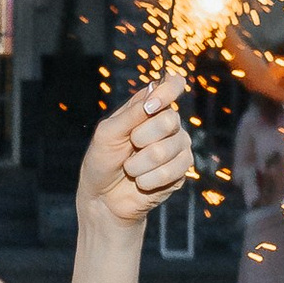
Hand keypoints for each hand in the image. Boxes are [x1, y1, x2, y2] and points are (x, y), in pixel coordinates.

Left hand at [77, 70, 192, 228]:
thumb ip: (130, 115)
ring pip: (166, 150)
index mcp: (150, 107)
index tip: (151, 106)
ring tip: (130, 169)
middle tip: (129, 146)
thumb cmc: (102, 160)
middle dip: (140, 138)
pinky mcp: (181, 172)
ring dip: (138, 164)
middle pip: (170, 120)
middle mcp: (169, 124)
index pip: (173, 85)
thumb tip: (153, 97)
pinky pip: (170, 172)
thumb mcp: (107, 133)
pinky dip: (147, 179)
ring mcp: (179, 147)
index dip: (169, 90)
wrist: (103, 197)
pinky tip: (141, 182)